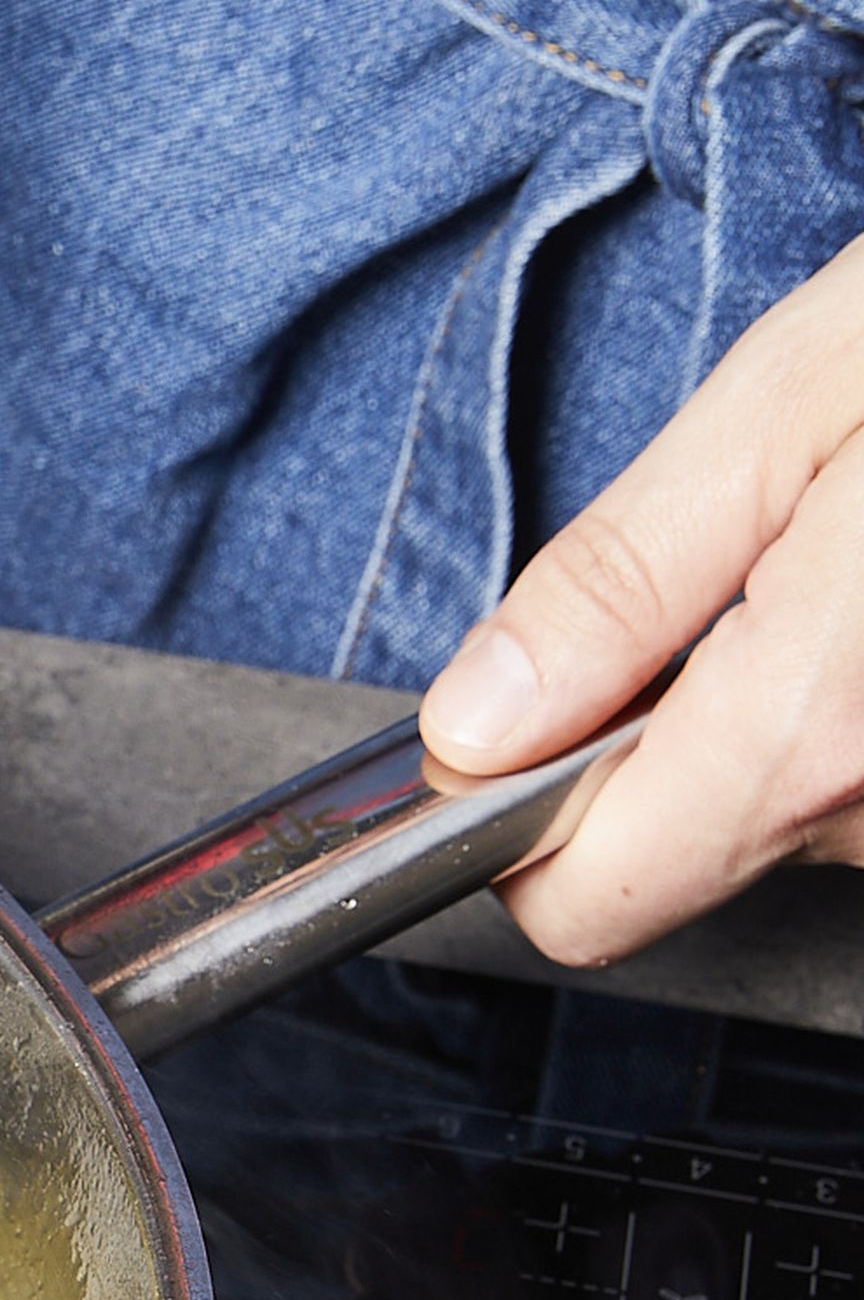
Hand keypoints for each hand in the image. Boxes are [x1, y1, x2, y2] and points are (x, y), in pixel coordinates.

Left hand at [417, 229, 863, 964]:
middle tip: (764, 562)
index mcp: (824, 728)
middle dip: (680, 728)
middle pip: (702, 852)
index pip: (584, 900)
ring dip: (803, 707)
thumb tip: (476, 727)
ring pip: (814, 813)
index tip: (530, 705)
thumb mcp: (796, 399)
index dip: (524, 806)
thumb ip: (621, 583)